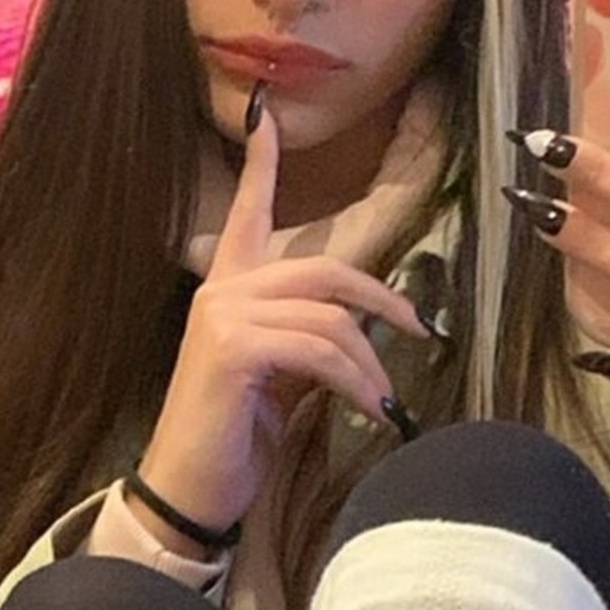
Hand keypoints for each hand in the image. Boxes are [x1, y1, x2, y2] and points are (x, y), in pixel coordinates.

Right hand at [89, 87, 429, 555]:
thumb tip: (360, 333)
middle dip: (380, 297)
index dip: (259, 165)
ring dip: (370, 362)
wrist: (190, 491)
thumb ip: (309, 342)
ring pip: (328, 315)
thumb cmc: (234, 439)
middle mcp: (221, 291)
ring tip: (383, 402)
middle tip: (420, 331)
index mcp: (228, 290)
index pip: (248, 214)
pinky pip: (318, 349)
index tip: (266, 118)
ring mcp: (223, 316)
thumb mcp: (281, 382)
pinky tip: (370, 411)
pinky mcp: (233, 348)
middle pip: (321, 268)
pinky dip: (355, 381)